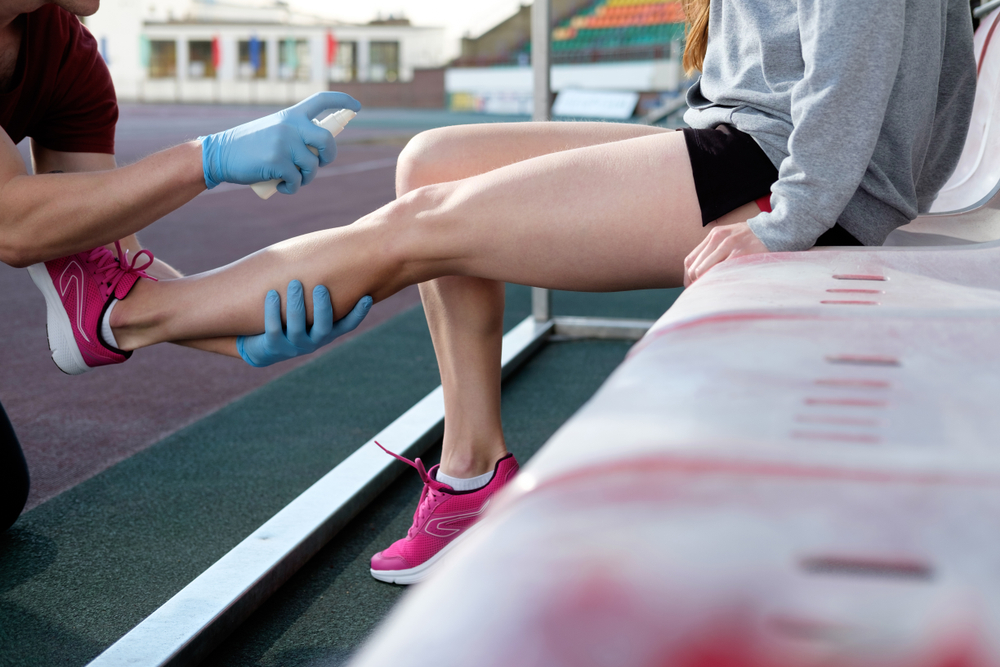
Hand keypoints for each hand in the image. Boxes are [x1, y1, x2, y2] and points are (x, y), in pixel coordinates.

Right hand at [198, 92, 360, 193]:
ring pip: (313, 167)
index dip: (342, 101)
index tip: (357, 107)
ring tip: (291, 178)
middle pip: (327, 141)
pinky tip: (280, 186)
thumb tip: (321, 151)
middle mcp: (290, 126)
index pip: (322, 100)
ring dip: (306, 178)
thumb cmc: (249, 146)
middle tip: (321, 163)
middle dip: (329, 156)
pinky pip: (297, 181)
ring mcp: (284, 144)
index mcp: (290, 114)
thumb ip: (296, 134)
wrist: (219, 154)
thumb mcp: (274, 129)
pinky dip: (291, 188)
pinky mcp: (277, 163)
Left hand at [237, 280, 372, 366]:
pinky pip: (274, 329)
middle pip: (324, 327)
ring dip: (296, 304)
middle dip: (322, 306)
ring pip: (297, 328)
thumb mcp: (306, 305)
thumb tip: (332, 254)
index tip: (366, 297)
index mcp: (327, 331)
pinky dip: (273, 311)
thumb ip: (317, 289)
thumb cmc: (288, 315)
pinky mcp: (273, 347)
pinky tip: (272, 293)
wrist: (261, 342)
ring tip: (294, 283)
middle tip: (320, 287)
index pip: (347, 325)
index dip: (358, 313)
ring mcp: (294, 346)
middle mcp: (314, 341)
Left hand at [683, 222, 769, 286]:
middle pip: (695, 267)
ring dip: (705, 284)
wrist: (775, 231)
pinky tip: (723, 287)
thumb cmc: (751, 239)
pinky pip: (722, 272)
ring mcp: (730, 245)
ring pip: (705, 270)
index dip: (687, 277)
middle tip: (701, 294)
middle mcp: (718, 238)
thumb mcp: (730, 237)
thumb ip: (715, 251)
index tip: (692, 287)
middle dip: (695, 283)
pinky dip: (719, 281)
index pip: (690, 260)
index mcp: (714, 235)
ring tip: (710, 293)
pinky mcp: (741, 253)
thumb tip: (698, 274)